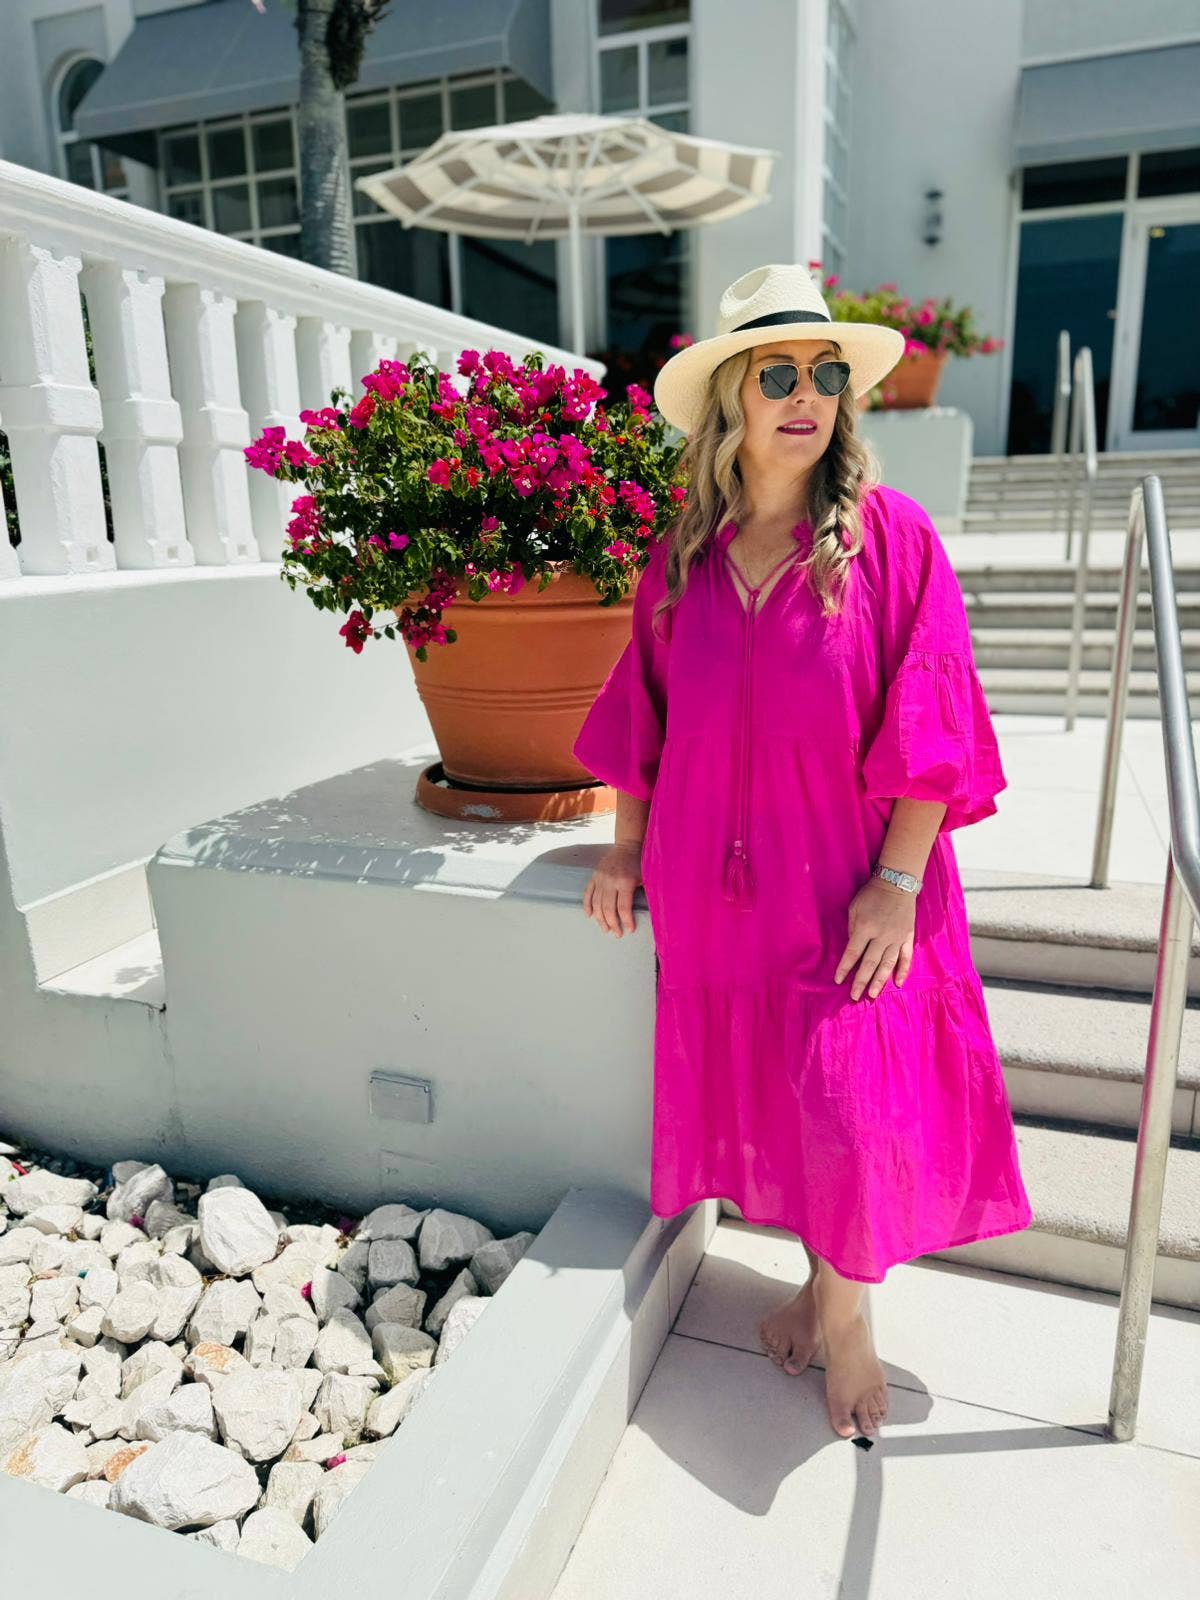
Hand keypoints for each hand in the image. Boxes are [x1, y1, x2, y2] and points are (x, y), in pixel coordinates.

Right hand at [583, 842, 644, 936]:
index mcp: (625, 882)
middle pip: (608, 909)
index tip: (630, 930)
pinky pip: (588, 894)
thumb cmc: (641, 862)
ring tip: (606, 929)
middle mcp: (610, 881)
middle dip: (612, 924)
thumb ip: (647, 893)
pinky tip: (590, 916)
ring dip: (600, 919)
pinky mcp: (594, 876)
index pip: (624, 908)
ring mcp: (600, 879)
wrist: (628, 845)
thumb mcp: (647, 877)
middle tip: (617, 934)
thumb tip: (654, 912)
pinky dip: (588, 906)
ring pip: (597, 904)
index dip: (626, 921)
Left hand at [834, 878, 915, 999]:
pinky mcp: (908, 938)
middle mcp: (882, 936)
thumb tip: (852, 948)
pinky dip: (903, 971)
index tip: (838, 980)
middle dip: (861, 981)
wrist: (897, 884)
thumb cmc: (871, 894)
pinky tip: (898, 983)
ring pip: (887, 964)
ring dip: (880, 981)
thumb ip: (852, 929)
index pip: (853, 953)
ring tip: (873, 995)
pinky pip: (906, 958)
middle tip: (854, 996)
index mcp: (865, 928)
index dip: (845, 968)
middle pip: (869, 963)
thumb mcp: (854, 908)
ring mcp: (897, 938)